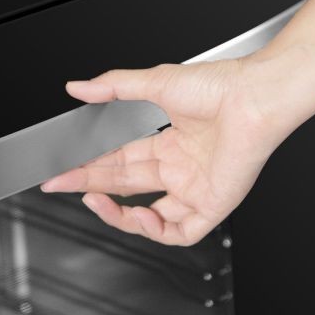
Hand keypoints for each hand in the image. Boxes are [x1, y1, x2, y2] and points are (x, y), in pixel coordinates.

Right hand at [41, 58, 294, 245]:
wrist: (254, 96)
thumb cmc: (219, 86)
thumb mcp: (155, 83)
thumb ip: (113, 87)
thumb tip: (78, 87)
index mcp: (169, 142)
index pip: (120, 161)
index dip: (90, 166)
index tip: (64, 166)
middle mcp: (180, 167)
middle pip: (126, 185)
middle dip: (89, 184)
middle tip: (60, 182)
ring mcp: (194, 188)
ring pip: (149, 216)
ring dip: (117, 212)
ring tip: (91, 199)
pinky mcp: (212, 205)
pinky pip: (179, 232)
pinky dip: (155, 230)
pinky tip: (138, 215)